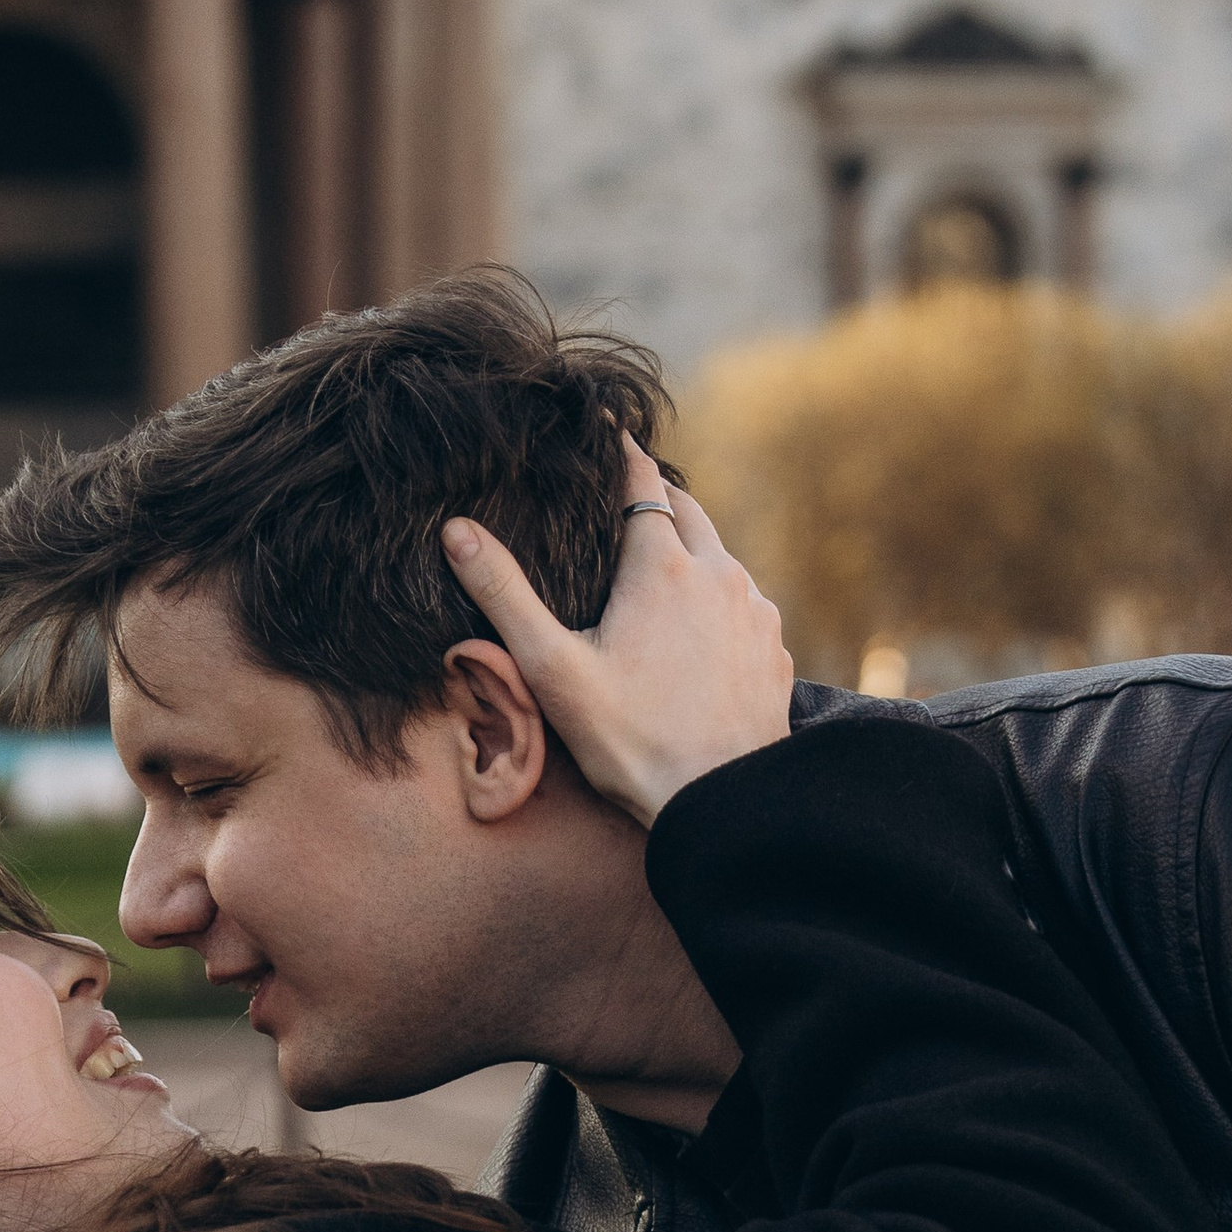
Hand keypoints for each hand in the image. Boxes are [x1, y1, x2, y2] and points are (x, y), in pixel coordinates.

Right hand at [442, 433, 793, 829]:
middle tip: (625, 491)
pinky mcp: (773, 649)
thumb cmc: (630, 740)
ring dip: (690, 548)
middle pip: (688, 509)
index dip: (621, 452)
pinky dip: (719, 597)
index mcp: (660, 567)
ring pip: (720, 556)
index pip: (642, 481)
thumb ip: (504, 594)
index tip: (606, 429)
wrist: (719, 802)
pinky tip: (697, 626)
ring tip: (657, 560)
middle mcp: (718, 573)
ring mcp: (755, 611)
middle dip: (657, 495)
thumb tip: (457, 530)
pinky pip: (746, 603)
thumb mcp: (552, 668)